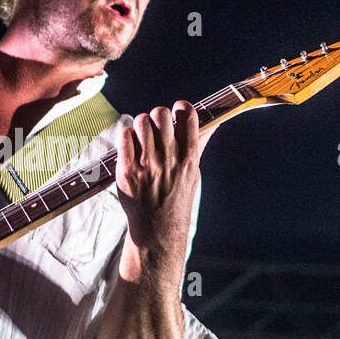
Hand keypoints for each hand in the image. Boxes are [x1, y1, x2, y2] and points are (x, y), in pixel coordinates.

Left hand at [115, 100, 203, 254]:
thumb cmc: (176, 199)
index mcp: (188, 158)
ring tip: (143, 139)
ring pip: (141, 122)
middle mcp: (169, 159)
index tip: (177, 114)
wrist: (157, 230)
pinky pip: (125, 137)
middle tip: (156, 130)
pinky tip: (132, 148)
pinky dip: (127, 138)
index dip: (181, 109)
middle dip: (158, 117)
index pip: (188, 115)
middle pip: (161, 113)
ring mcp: (147, 165)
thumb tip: (214, 123)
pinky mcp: (128, 171)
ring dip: (141, 126)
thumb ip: (198, 145)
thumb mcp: (194, 174)